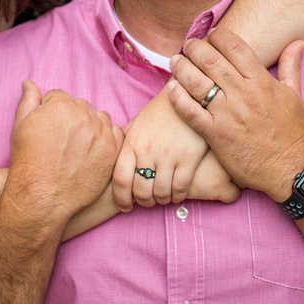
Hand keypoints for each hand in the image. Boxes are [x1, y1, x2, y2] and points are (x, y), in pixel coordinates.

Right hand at [7, 81, 123, 222]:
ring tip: (76, 147)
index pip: (60, 97)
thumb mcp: (20, 126)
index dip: (52, 112)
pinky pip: (115, 133)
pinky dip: (106, 138)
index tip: (49, 129)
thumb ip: (28, 100)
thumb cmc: (28, 161)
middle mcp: (83, 115)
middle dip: (71, 118)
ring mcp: (101, 133)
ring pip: (99, 118)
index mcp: (61, 105)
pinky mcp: (112, 151)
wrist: (42, 196)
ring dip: (90, 126)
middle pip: (80, 107)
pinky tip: (92, 151)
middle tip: (62, 140)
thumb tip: (29, 83)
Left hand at [113, 90, 208, 209]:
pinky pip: (180, 188)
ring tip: (162, 197)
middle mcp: (148, 151)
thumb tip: (115, 159)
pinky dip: (177, 197)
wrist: (188, 96)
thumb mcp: (137, 124)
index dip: (121, 199)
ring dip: (161, 200)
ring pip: (161, 193)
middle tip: (147, 202)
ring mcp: (169, 155)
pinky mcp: (189, 158)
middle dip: (143, 202)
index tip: (125, 206)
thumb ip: (126, 142)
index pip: (120, 180)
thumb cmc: (160, 112)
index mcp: (132, 143)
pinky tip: (176, 194)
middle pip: (141, 191)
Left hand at [167, 30, 303, 201]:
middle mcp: (243, 94)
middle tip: (188, 45)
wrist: (291, 169)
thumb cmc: (294, 133)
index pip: (234, 46)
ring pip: (197, 82)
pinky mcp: (216, 134)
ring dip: (182, 68)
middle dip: (195, 47)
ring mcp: (227, 114)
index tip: (211, 35)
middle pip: (211, 60)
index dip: (218, 36)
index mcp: (261, 81)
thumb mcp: (295, 95)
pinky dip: (178, 98)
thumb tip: (298, 42)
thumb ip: (291, 66)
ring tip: (175, 61)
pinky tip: (172, 88)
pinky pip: (190, 111)